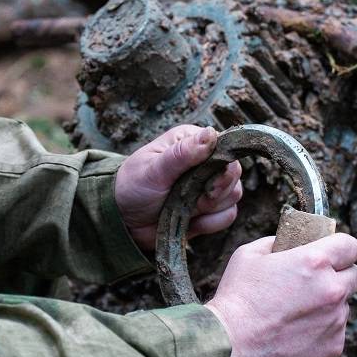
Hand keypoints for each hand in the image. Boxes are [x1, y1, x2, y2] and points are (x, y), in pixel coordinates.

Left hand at [115, 125, 242, 251]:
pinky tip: (189, 221)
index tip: (208, 184)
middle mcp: (205, 162)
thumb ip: (182, 154)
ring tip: (184, 208)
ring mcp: (208, 186)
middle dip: (214, 192)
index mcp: (191, 142)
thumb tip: (211, 134)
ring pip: (233, 197)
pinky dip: (209, 223)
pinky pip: (226, 216)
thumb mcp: (154, 169)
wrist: (122, 221)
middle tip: (190, 198)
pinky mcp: (208, 210)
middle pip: (234, 175)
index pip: (227, 147)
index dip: (224, 167)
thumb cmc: (132, 186)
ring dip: (210, 208)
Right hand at [204, 233, 356, 356]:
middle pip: (354, 276)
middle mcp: (331, 289)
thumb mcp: (249, 254)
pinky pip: (336, 332)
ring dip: (328, 306)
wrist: (230, 347)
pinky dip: (322, 331)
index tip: (333, 253)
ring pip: (343, 306)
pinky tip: (295, 334)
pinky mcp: (333, 347)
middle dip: (338, 276)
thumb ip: (277, 243)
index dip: (341, 248)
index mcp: (315, 261)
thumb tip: (289, 243)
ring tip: (296, 314)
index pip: (351, 245)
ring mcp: (335, 321)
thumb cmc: (237, 299)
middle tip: (314, 284)